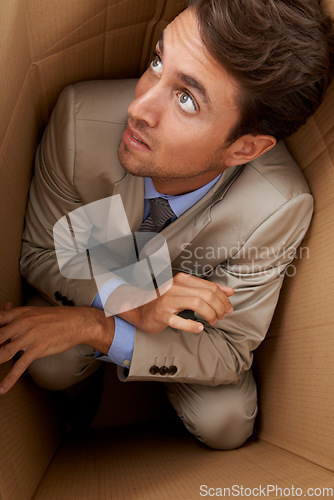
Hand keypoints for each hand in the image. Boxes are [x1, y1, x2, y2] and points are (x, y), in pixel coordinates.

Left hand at [0, 304, 114, 393]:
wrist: (75, 322)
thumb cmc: (54, 317)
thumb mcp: (32, 311)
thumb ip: (15, 312)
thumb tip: (5, 306)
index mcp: (17, 314)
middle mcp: (19, 324)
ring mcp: (27, 337)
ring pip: (2, 353)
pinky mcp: (36, 349)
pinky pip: (20, 366)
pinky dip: (9, 379)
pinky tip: (1, 389)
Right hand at [117, 272, 233, 332]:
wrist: (140, 308)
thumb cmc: (165, 301)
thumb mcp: (186, 291)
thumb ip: (207, 290)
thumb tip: (229, 291)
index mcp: (182, 280)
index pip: (210, 286)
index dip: (223, 298)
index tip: (228, 307)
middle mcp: (175, 287)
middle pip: (206, 294)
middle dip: (219, 307)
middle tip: (222, 316)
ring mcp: (168, 301)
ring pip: (197, 303)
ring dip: (210, 314)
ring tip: (213, 321)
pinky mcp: (162, 315)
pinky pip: (179, 320)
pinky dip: (192, 326)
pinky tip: (199, 328)